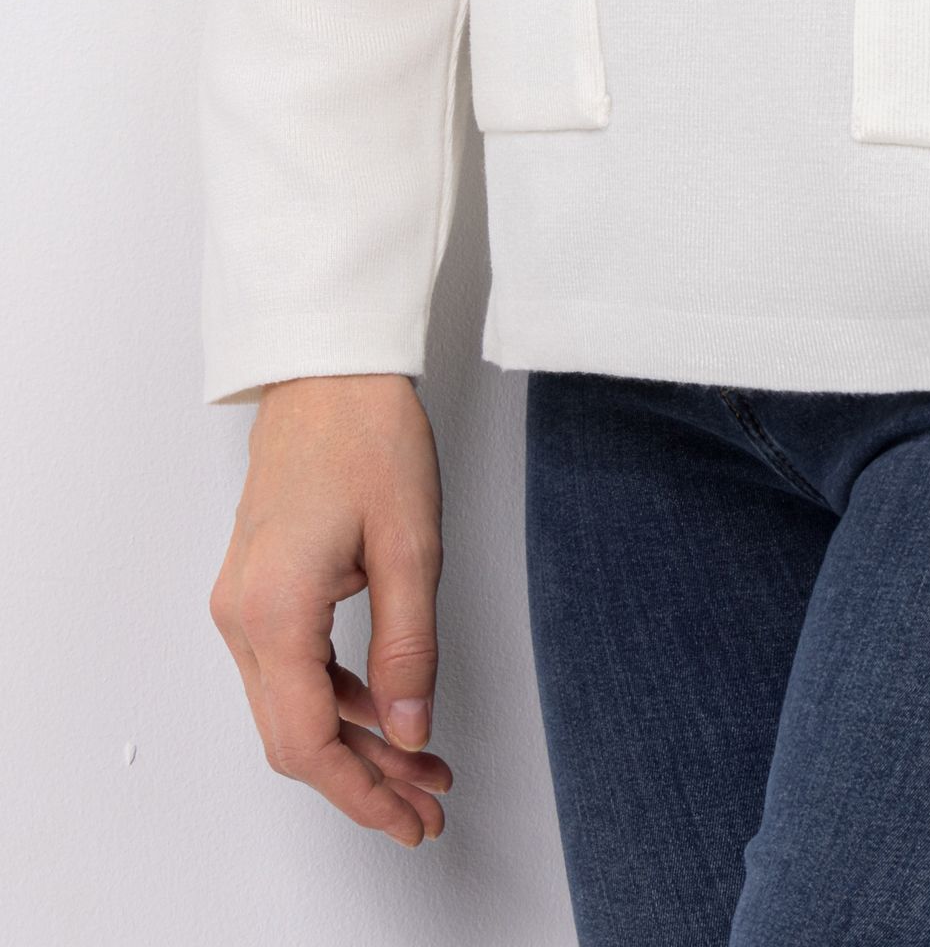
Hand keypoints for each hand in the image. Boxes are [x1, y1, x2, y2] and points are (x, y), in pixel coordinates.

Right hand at [210, 373, 452, 847]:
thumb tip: (411, 729)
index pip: (307, 741)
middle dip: (363, 779)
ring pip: (294, 705)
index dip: (361, 791)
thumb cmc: (369, 438)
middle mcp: (242, 618)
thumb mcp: (411, 547)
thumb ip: (408, 647)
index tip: (410, 817)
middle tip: (428, 805)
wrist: (329, 372)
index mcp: (274, 613)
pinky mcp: (259, 587)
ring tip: (424, 767)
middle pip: (295, 736)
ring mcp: (244, 603)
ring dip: (356, 741)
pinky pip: (293, 667)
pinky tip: (389, 712)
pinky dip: (341, 698)